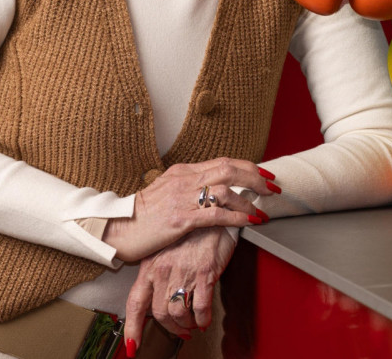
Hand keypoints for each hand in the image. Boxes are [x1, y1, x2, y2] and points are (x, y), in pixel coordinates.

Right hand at [103, 157, 276, 261]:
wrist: (117, 229)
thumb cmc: (143, 215)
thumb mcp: (167, 191)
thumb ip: (191, 186)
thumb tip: (217, 189)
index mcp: (183, 171)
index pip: (223, 162)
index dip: (248, 166)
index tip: (265, 174)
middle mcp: (185, 179)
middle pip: (229, 169)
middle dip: (256, 178)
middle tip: (273, 188)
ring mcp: (182, 198)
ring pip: (225, 190)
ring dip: (249, 201)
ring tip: (262, 211)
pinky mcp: (180, 219)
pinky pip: (215, 214)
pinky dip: (237, 217)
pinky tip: (249, 221)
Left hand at [123, 227, 236, 351]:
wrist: (211, 209)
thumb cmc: (191, 229)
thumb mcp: (166, 249)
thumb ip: (159, 272)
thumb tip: (158, 295)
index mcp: (150, 265)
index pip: (136, 304)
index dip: (133, 328)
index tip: (133, 345)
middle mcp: (163, 270)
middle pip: (160, 314)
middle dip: (171, 328)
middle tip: (180, 330)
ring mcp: (183, 273)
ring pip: (179, 313)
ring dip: (187, 324)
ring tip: (193, 324)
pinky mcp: (204, 273)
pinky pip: (201, 307)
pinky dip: (203, 318)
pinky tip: (204, 318)